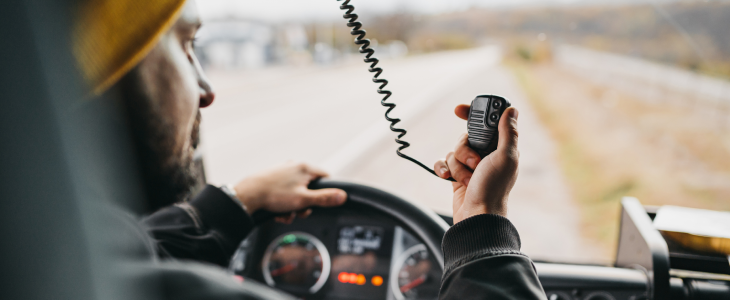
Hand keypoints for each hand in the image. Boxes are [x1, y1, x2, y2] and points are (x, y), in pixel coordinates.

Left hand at [233, 162, 346, 223]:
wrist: (247, 194)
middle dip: (305, 203)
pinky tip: (278, 211)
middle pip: (310, 188)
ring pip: (297, 192)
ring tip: (285, 213)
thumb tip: (342, 196)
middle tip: (298, 211)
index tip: (321, 202)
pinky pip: (285, 192)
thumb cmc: (273, 194)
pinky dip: (284, 203)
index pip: (326, 177)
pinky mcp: (273, 178)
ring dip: (293, 206)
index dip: (326, 192)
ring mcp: (283, 171)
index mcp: (305, 168)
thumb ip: (324, 199)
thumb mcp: (303, 200)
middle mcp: (294, 166)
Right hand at [434, 105, 518, 223]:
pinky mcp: (457, 177)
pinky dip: (443, 170)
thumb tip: (511, 110)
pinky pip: (443, 164)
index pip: (486, 123)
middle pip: (465, 137)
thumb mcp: (505, 157)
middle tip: (475, 163)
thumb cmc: (493, 189)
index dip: (473, 114)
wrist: (477, 217)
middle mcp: (486, 156)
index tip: (458, 110)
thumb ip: (508, 132)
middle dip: (465, 150)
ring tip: (468, 179)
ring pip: (453, 151)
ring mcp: (470, 167)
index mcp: (500, 148)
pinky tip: (448, 178)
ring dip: (458, 165)